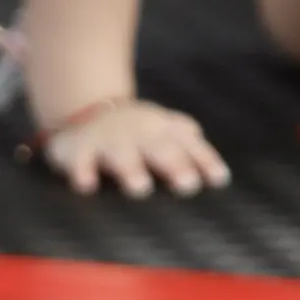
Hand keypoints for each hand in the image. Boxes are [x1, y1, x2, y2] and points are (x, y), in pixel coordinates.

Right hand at [40, 97, 227, 197]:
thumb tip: (222, 178)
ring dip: (131, 170)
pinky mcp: (78, 150)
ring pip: (122, 155)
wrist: (88, 111)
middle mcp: (139, 134)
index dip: (204, 161)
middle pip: (160, 149)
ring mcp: (109, 141)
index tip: (219, 181)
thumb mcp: (166, 133)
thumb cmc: (138, 134)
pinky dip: (82, 172)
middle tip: (187, 185)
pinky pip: (79, 161)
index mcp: (165, 131)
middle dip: (174, 165)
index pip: (189, 146)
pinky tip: (87, 186)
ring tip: (140, 188)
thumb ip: (192, 151)